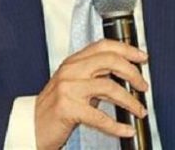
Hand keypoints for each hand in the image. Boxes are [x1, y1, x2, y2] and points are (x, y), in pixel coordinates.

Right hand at [34, 39, 148, 149]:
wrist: (32, 126)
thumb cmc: (55, 108)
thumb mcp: (73, 84)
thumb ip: (94, 75)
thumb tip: (125, 74)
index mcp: (73, 62)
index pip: (103, 46)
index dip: (126, 49)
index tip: (142, 57)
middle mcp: (70, 71)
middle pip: (110, 61)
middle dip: (133, 73)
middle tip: (143, 86)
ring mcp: (68, 89)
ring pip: (109, 87)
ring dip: (130, 101)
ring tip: (140, 110)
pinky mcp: (67, 109)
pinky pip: (99, 117)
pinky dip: (117, 126)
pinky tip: (126, 130)